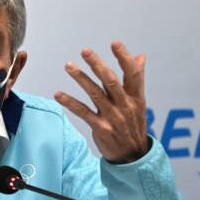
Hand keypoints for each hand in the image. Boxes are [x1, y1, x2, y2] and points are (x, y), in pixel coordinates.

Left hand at [54, 41, 147, 162]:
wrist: (133, 155)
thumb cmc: (134, 123)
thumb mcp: (139, 101)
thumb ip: (136, 78)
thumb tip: (140, 56)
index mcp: (136, 97)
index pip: (132, 74)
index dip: (124, 58)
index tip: (115, 43)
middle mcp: (125, 105)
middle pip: (111, 81)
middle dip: (98, 65)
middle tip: (85, 50)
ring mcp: (112, 117)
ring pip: (95, 94)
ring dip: (81, 78)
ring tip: (69, 65)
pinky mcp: (100, 128)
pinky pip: (83, 112)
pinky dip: (70, 103)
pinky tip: (58, 94)